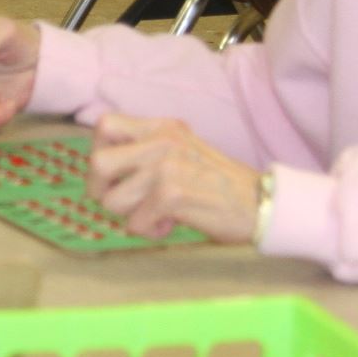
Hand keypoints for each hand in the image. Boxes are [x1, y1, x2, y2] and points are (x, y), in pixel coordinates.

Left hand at [87, 112, 263, 242]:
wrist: (259, 201)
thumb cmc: (217, 182)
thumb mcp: (182, 149)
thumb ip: (148, 149)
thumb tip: (103, 168)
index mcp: (162, 127)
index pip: (105, 125)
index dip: (98, 152)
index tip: (113, 174)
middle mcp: (161, 141)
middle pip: (98, 163)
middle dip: (101, 190)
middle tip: (123, 202)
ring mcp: (166, 167)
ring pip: (112, 200)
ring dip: (130, 216)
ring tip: (156, 215)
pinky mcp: (172, 195)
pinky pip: (135, 223)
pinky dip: (149, 231)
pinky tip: (170, 225)